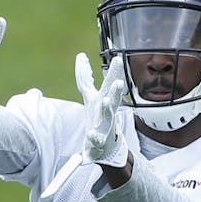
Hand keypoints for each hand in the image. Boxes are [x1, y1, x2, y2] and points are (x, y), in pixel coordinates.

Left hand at [75, 52, 129, 167]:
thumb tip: (81, 55)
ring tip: (105, 100)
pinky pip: (97, 139)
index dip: (114, 71)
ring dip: (107, 108)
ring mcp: (104, 126)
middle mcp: (106, 111)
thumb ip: (85, 77)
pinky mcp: (99, 140)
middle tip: (119, 81)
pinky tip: (91, 134)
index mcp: (104, 98)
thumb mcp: (90, 95)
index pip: (108, 83)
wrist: (104, 146)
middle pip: (112, 98)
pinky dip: (94, 137)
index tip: (118, 58)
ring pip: (108, 116)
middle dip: (115, 89)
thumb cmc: (97, 117)